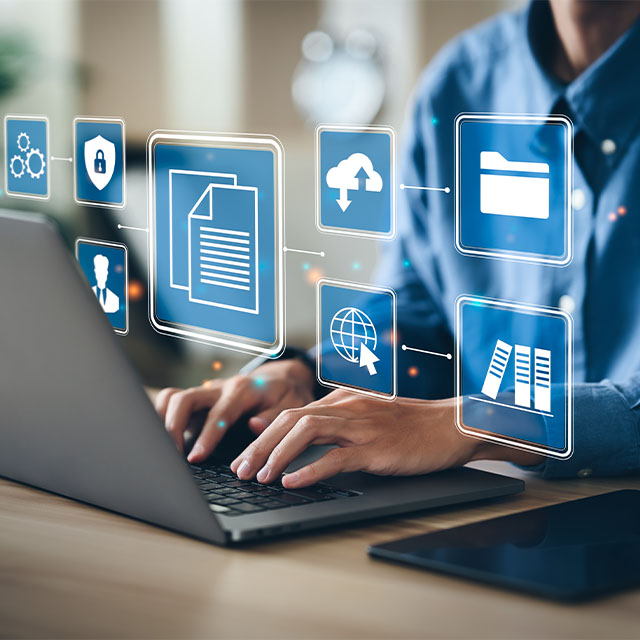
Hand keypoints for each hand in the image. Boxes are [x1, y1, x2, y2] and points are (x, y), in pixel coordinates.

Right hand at [155, 359, 315, 462]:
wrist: (281, 378)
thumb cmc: (286, 394)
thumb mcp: (291, 404)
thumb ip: (273, 417)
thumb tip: (253, 426)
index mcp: (242, 390)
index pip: (219, 413)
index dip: (206, 436)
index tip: (196, 458)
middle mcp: (219, 388)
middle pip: (186, 399)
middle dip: (173, 426)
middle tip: (172, 455)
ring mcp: (206, 393)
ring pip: (173, 397)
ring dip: (162, 420)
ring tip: (162, 449)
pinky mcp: (199, 401)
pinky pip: (173, 402)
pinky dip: (162, 417)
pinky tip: (163, 440)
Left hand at [229, 390, 543, 487]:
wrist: (452, 425)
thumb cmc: (410, 424)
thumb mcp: (367, 414)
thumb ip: (334, 419)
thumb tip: (297, 431)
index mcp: (342, 400)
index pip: (292, 413)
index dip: (263, 434)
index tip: (244, 454)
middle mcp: (346, 407)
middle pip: (290, 420)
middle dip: (259, 446)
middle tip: (240, 470)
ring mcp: (361, 426)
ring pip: (306, 432)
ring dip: (277, 454)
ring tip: (260, 477)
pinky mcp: (376, 448)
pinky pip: (336, 457)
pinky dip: (310, 469)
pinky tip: (293, 482)